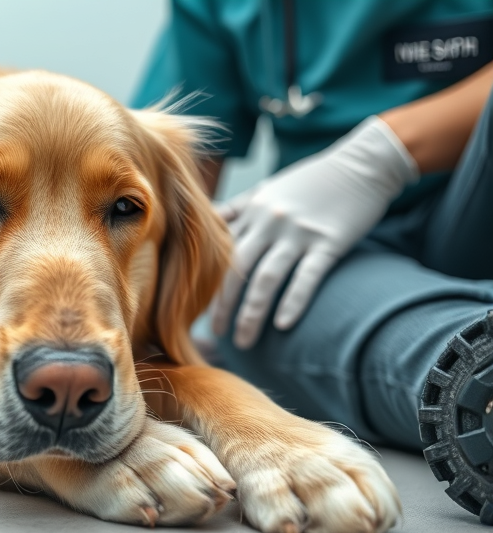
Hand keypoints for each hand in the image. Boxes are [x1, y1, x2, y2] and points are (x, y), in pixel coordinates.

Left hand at [212, 116, 417, 348]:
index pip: (220, 253)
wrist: (361, 165)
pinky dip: (294, 302)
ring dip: (251, 314)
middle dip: (222, 306)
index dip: (206, 283)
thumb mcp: (267, 188)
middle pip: (236, 270)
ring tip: (243, 342)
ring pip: (267, 279)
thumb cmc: (311, 180)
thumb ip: (237, 209)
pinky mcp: (329, 241)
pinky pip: (307, 277)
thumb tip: (205, 224)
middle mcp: (269, 222)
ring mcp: (299, 233)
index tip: (196, 308)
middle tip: (215, 335)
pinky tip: (282, 326)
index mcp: (252, 211)